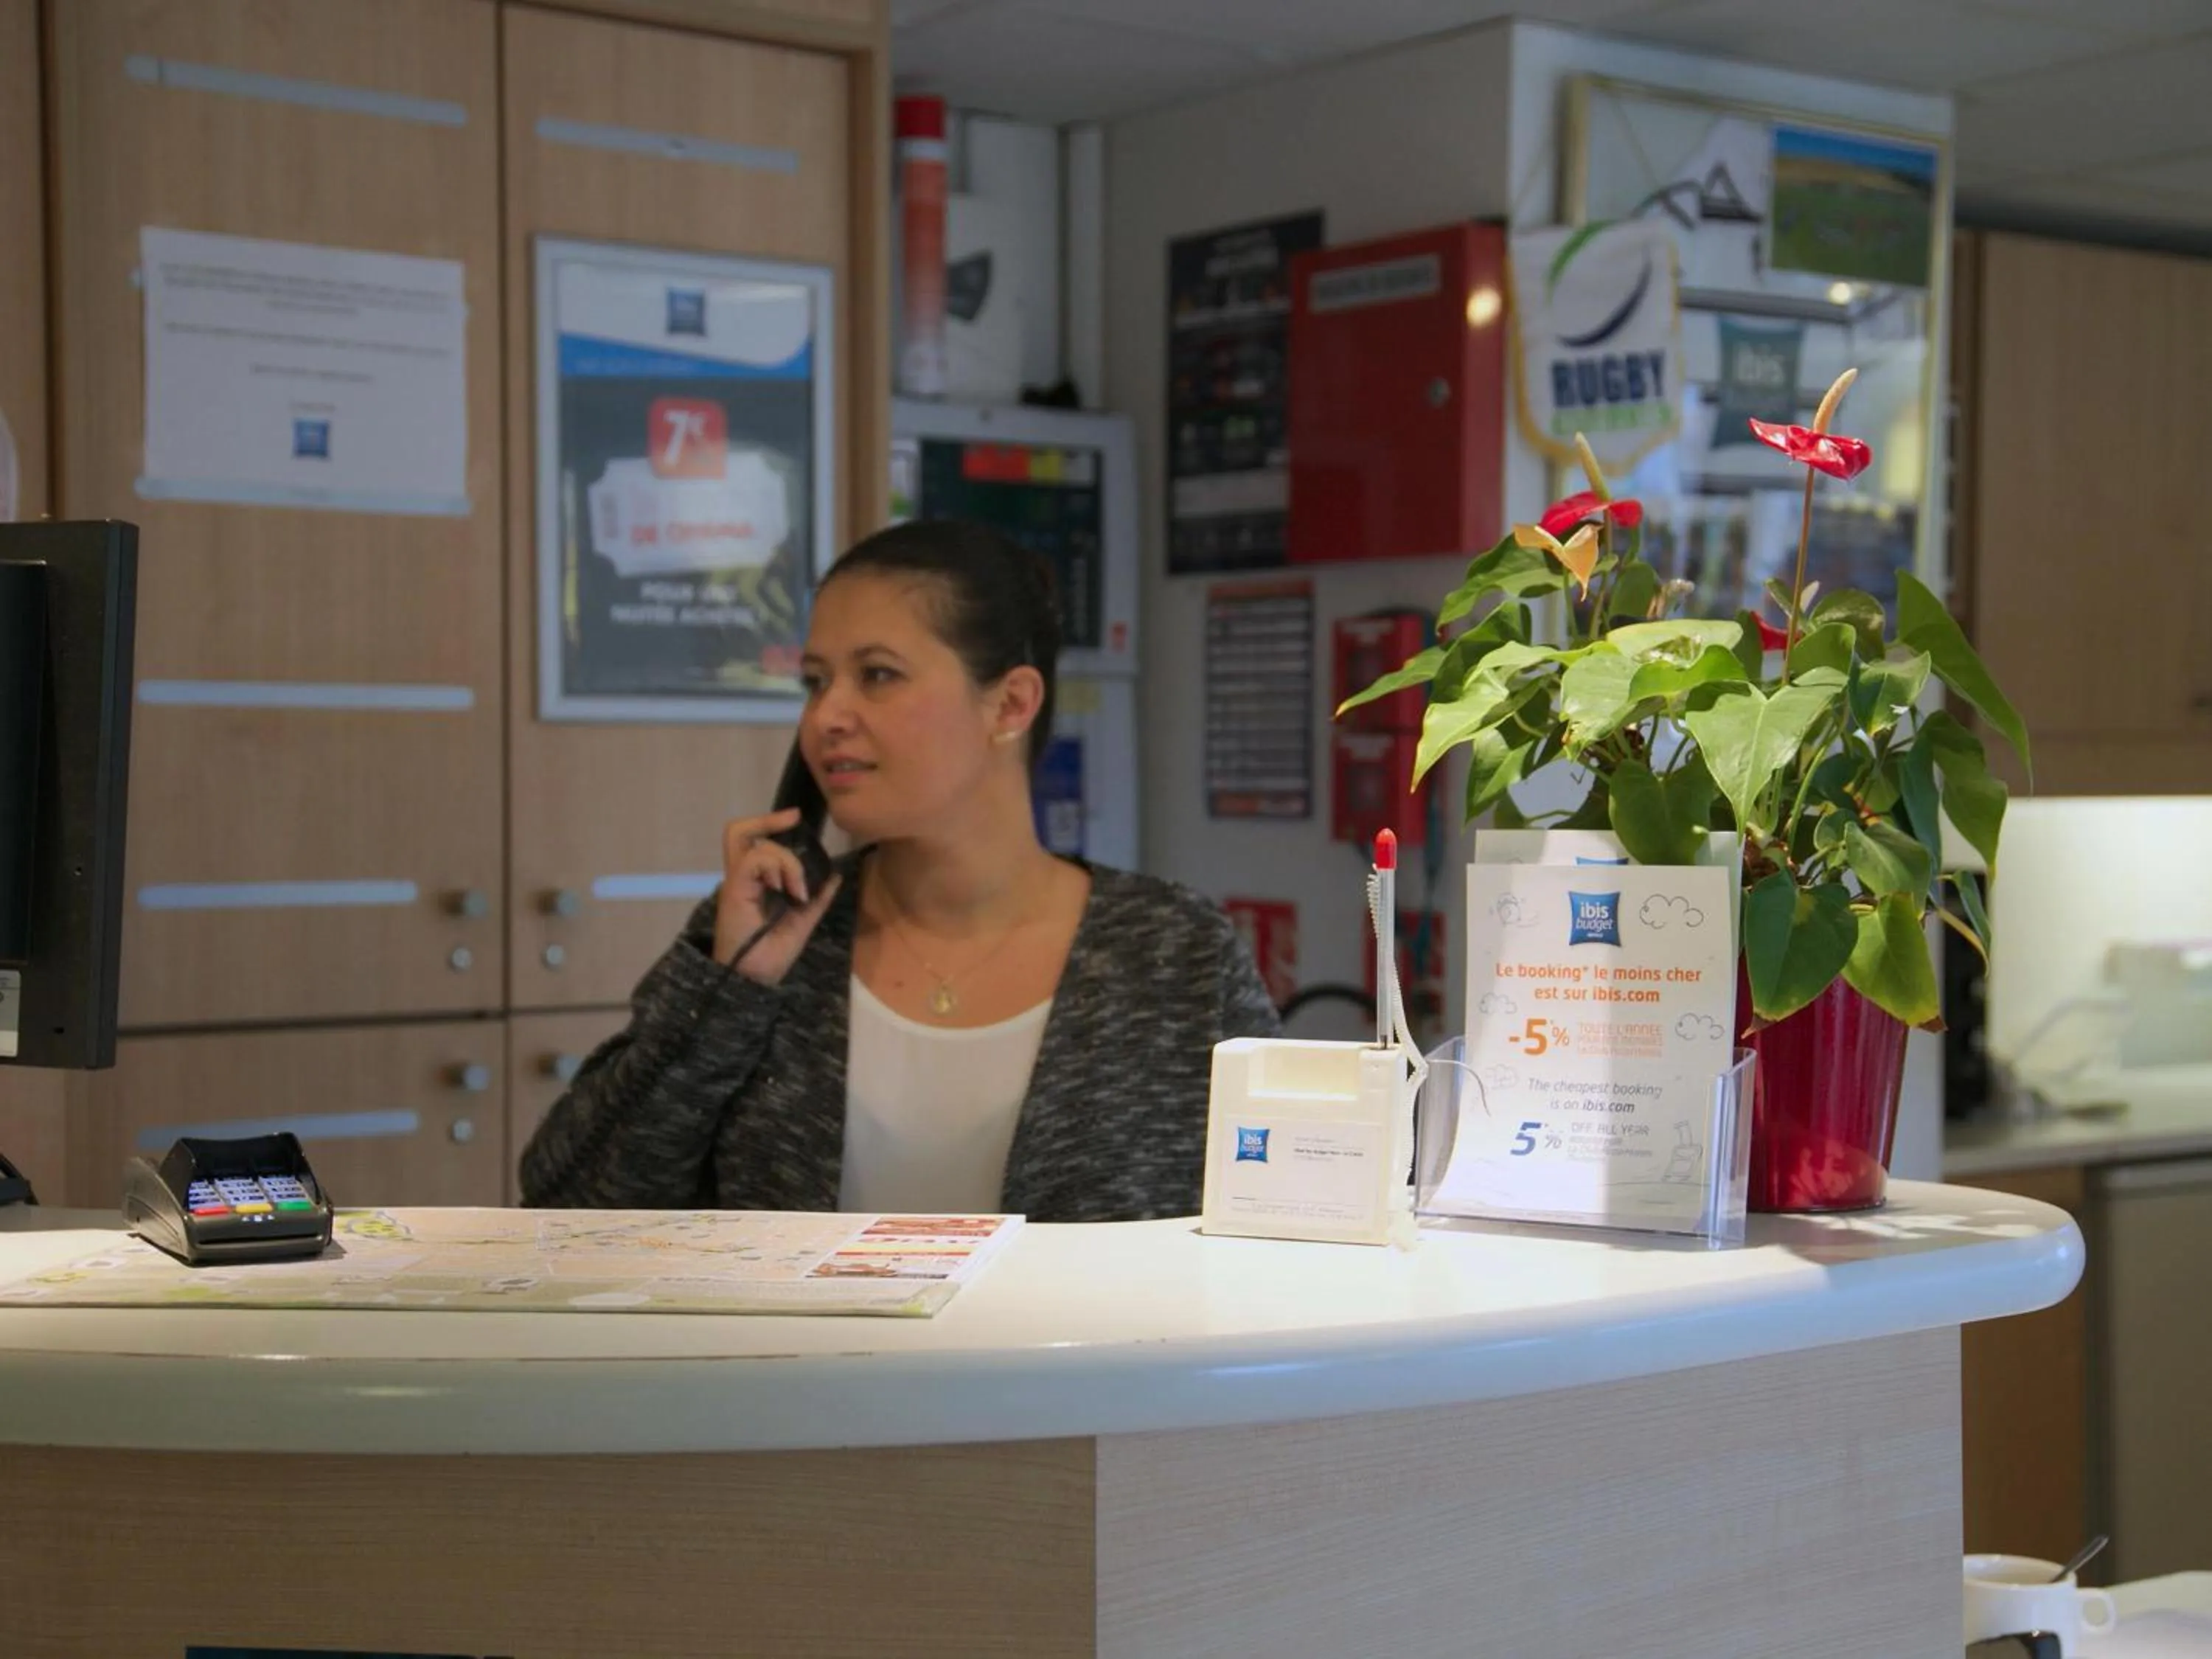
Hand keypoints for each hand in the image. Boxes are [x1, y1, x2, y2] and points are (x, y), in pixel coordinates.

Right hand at [713, 808, 839, 982]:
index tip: (796, 818)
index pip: (752, 842)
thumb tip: (835, 876)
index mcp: (754, 884)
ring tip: (798, 890)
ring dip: (786, 860)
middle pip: (739, 832)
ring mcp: (737, 883)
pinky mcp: (734, 889)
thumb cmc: (771, 956)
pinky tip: (789, 891)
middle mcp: (742, 879)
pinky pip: (755, 860)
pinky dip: (779, 868)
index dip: (769, 824)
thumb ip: (816, 899)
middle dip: (767, 819)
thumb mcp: (802, 922)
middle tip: (794, 819)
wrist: (754, 980)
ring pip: (755, 843)